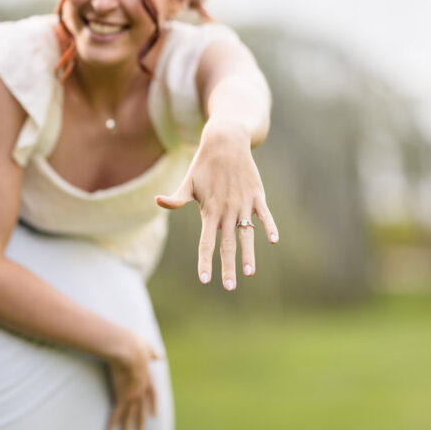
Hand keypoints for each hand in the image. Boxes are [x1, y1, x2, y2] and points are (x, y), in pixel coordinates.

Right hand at [104, 331, 158, 429]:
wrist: (127, 348)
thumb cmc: (134, 343)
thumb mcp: (146, 347)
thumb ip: (153, 353)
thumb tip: (161, 356)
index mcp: (146, 378)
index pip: (151, 395)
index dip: (152, 405)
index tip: (154, 415)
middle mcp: (140, 390)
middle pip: (141, 412)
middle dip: (141, 425)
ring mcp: (131, 396)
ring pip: (128, 419)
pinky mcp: (120, 398)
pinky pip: (115, 417)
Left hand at [155, 118, 278, 290]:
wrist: (225, 142)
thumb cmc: (203, 165)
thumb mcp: (187, 183)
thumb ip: (175, 199)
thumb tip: (156, 201)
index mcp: (209, 211)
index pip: (206, 243)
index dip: (206, 261)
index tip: (205, 280)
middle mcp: (226, 211)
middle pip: (227, 244)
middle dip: (228, 267)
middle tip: (230, 287)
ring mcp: (243, 204)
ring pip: (247, 234)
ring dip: (249, 254)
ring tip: (250, 272)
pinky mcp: (256, 196)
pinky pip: (264, 215)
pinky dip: (269, 226)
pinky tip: (274, 241)